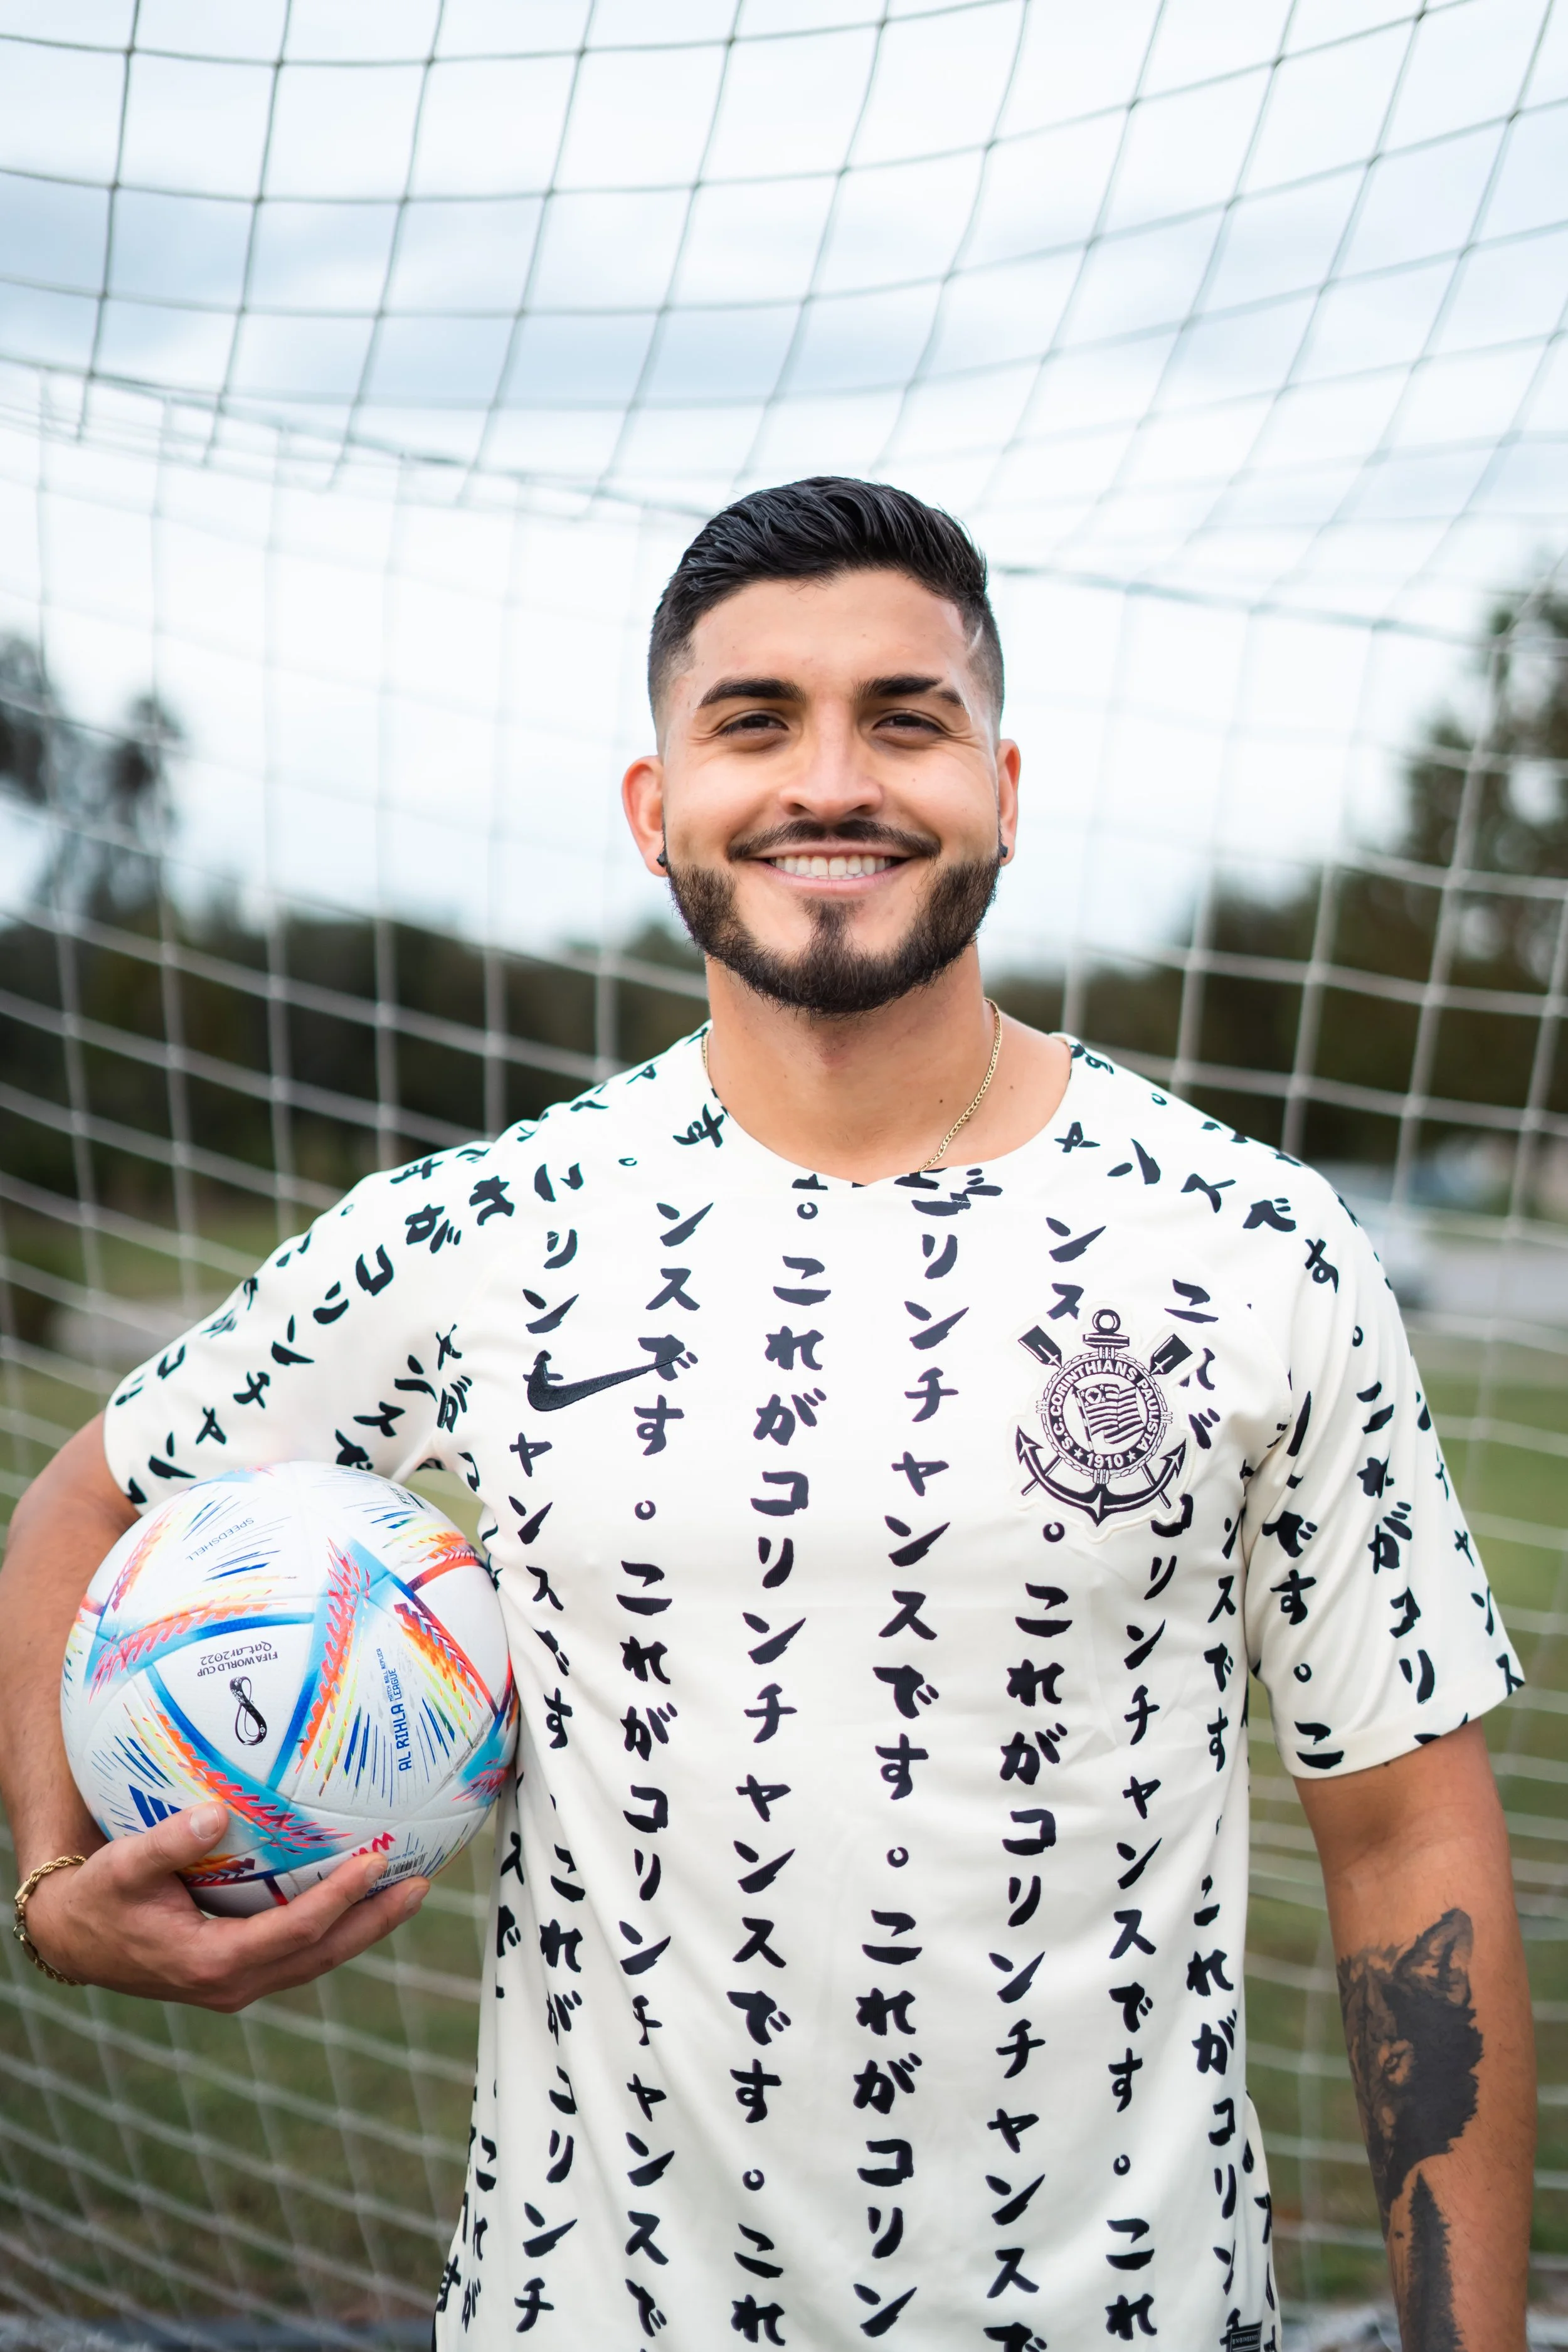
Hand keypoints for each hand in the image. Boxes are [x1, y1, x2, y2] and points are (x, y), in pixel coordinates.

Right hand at [21, 1804, 428, 2009]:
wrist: (74, 1941)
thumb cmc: (99, 1898)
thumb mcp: (123, 1867)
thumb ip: (168, 1844)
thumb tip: (217, 1811)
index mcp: (211, 1962)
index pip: (294, 1933)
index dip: (338, 1900)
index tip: (376, 1861)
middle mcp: (232, 1984)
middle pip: (321, 1956)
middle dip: (374, 1923)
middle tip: (422, 1884)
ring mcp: (238, 1984)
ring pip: (316, 1960)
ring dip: (363, 1929)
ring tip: (409, 1891)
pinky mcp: (238, 1973)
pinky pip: (299, 1953)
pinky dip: (335, 1927)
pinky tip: (359, 1897)